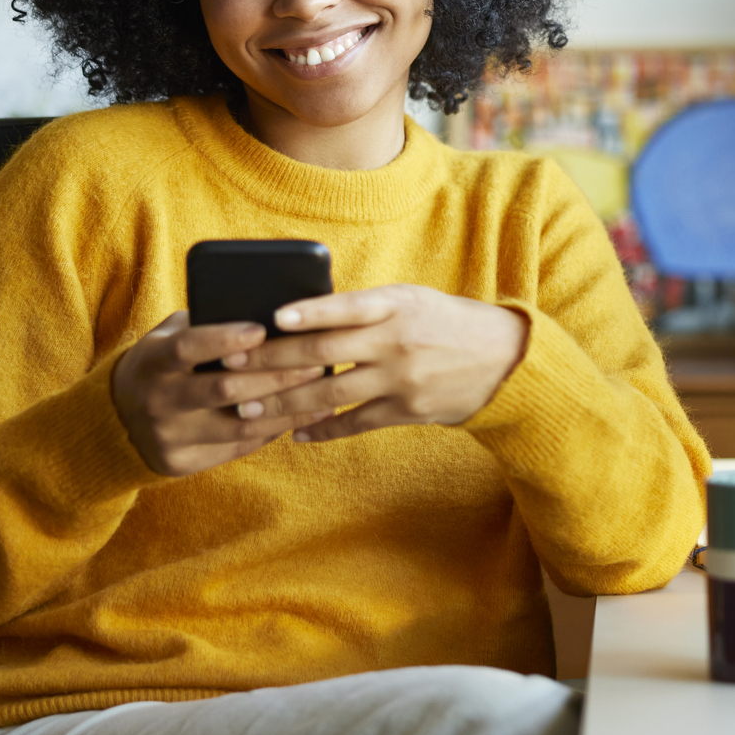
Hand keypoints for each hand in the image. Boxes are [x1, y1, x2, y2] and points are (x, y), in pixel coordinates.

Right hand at [111, 312, 332, 476]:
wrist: (116, 421)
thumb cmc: (161, 365)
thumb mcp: (167, 338)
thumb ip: (204, 324)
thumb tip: (269, 310)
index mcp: (151, 361)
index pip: (188, 348)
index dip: (225, 339)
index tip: (262, 329)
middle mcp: (157, 401)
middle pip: (224, 389)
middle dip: (275, 375)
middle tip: (316, 361)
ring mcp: (169, 436)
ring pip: (240, 423)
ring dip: (288, 407)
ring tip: (324, 390)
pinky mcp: (182, 463)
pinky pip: (239, 446)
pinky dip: (276, 428)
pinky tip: (306, 414)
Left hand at [222, 285, 527, 441]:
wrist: (504, 360)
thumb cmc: (446, 322)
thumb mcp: (410, 301)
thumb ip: (364, 309)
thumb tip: (303, 317)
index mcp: (397, 304)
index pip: (347, 307)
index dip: (310, 312)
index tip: (272, 318)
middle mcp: (397, 341)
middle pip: (325, 353)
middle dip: (272, 361)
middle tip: (230, 366)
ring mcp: (402, 379)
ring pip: (332, 394)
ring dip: (285, 403)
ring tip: (248, 408)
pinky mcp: (408, 410)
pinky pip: (356, 422)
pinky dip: (323, 429)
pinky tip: (295, 433)